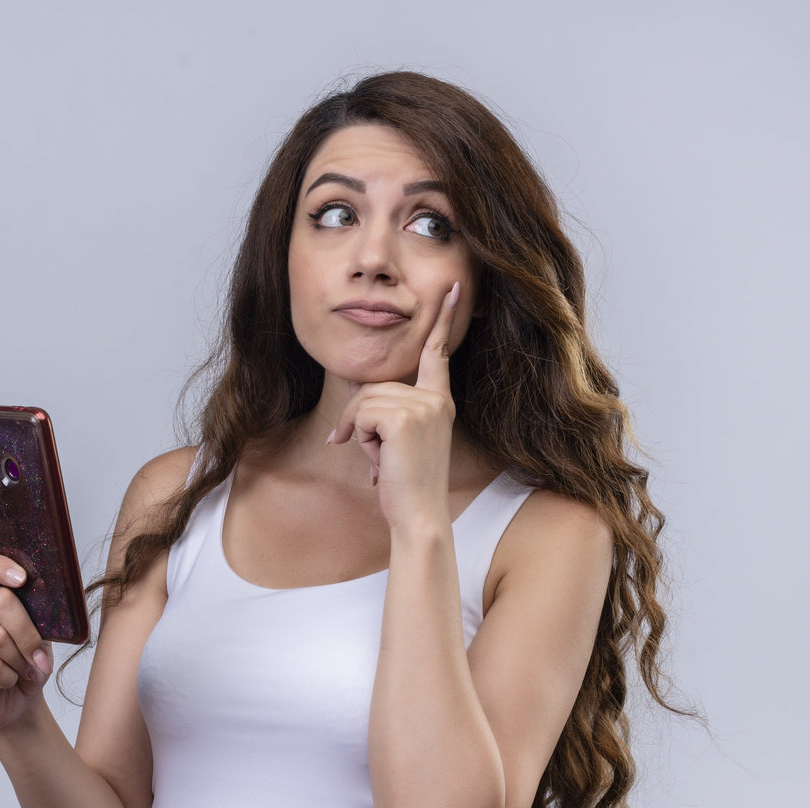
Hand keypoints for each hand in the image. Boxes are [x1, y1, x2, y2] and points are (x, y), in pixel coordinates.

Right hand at [0, 551, 54, 731]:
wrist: (18, 701)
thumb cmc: (29, 664)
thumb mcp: (43, 637)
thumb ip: (41, 619)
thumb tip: (47, 616)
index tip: (22, 579)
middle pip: (0, 601)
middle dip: (28, 633)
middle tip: (39, 657)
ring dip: (20, 661)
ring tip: (23, 671)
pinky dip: (8, 678)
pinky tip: (6, 680)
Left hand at [326, 281, 459, 528]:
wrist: (420, 516)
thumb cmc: (407, 486)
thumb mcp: (399, 443)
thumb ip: (387, 414)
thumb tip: (353, 398)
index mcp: (440, 402)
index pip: (438, 354)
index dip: (445, 319)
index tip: (455, 288)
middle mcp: (436, 400)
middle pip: (375, 385)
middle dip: (362, 419)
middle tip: (375, 454)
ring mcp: (424, 407)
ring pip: (364, 399)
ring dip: (359, 432)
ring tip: (380, 460)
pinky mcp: (406, 418)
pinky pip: (362, 413)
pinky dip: (358, 436)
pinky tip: (377, 461)